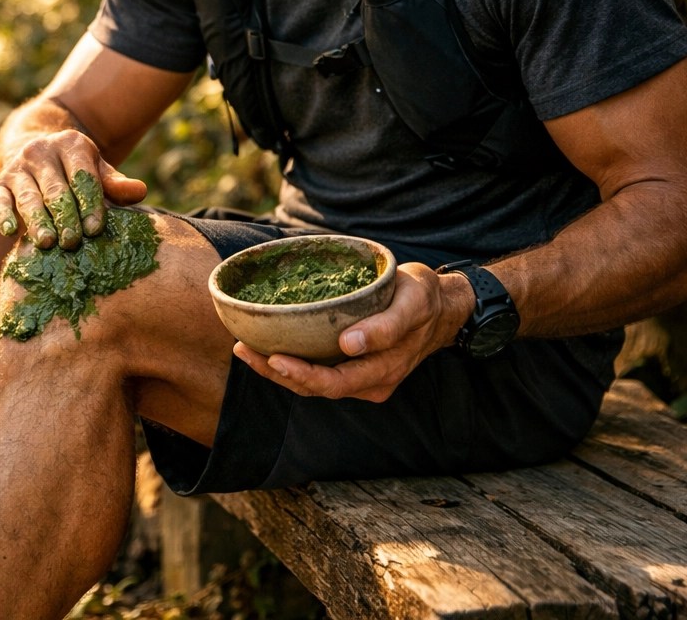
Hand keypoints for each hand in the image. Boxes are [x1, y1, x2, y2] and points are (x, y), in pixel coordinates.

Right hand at [0, 130, 146, 249]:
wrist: (37, 156)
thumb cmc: (76, 172)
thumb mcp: (97, 171)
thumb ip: (115, 184)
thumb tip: (140, 191)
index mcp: (71, 144)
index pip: (82, 176)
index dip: (89, 203)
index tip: (95, 229)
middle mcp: (41, 151)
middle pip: (56, 189)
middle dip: (65, 217)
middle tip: (72, 242)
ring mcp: (17, 167)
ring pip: (29, 197)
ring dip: (38, 221)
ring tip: (47, 242)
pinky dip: (2, 215)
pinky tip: (9, 231)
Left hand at [232, 263, 469, 401]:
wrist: (442, 307)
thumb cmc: (424, 299)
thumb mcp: (412, 303)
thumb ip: (386, 326)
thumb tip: (349, 345)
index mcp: (383, 372)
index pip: (334, 383)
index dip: (302, 376)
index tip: (273, 358)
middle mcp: (369, 382)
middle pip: (315, 388)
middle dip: (275, 372)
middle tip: (243, 349)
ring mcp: (360, 376)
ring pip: (312, 382)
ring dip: (276, 370)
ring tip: (244, 347)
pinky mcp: (352, 364)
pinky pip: (318, 369)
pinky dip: (291, 361)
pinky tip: (267, 343)